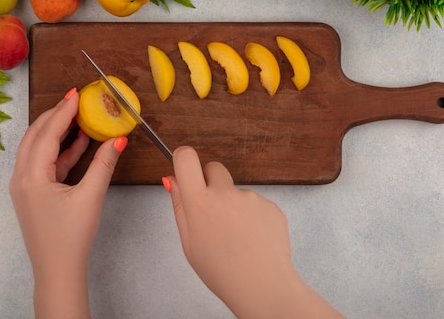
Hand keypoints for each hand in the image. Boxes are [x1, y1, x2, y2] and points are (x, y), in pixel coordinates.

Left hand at [9, 88, 126, 318]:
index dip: (63, 112)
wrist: (57, 270)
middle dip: (56, 116)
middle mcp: (21, 177)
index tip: (78, 93)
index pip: (47, 134)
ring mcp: (25, 186)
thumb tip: (119, 138)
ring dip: (58, 132)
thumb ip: (104, 164)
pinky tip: (79, 143)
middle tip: (76, 100)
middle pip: (36, 136)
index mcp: (31, 176)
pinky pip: (44, 163)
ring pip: (38, 148)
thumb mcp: (90, 197)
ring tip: (80, 116)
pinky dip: (60, 151)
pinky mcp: (33, 193)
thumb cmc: (71, 237)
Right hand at [163, 146, 342, 318]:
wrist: (262, 285)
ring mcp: (250, 198)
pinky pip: (256, 204)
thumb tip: (173, 181)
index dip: (184, 158)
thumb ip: (180, 207)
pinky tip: (252, 239)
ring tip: (237, 237)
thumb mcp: (189, 243)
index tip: (185, 167)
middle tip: (212, 210)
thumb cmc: (222, 271)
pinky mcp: (270, 205)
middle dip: (211, 182)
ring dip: (234, 206)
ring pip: (236, 192)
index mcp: (199, 203)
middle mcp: (225, 194)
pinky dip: (253, 217)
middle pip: (214, 168)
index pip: (186, 158)